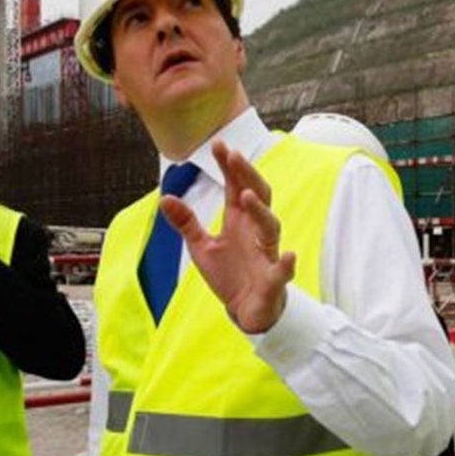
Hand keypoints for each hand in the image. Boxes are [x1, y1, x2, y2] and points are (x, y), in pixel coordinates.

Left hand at [160, 140, 295, 333]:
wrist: (247, 311)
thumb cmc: (230, 275)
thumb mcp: (202, 247)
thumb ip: (187, 223)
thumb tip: (165, 198)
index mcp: (239, 221)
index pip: (237, 186)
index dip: (229, 166)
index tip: (219, 145)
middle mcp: (256, 232)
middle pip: (258, 196)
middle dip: (247, 176)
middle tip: (234, 157)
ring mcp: (267, 254)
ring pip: (271, 227)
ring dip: (260, 211)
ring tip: (246, 196)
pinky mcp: (273, 281)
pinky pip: (283, 271)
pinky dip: (286, 264)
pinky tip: (289, 256)